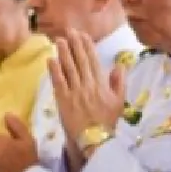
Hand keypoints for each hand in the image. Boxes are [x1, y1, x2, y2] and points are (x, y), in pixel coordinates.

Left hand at [49, 29, 124, 145]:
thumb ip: (119, 83)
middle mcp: (88, 85)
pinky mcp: (63, 101)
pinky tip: (50, 59)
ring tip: (59, 40)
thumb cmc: (107, 122)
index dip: (87, 46)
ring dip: (63, 53)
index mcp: (101, 85)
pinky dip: (54, 70)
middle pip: (80, 61)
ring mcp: (74, 92)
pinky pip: (58, 82)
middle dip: (74, 45)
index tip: (83, 35)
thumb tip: (118, 66)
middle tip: (69, 31)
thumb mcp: (119, 102)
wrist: (94, 140)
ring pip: (68, 68)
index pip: (93, 61)